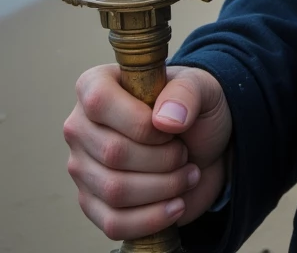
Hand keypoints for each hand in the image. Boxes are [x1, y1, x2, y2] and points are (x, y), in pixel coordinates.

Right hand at [64, 63, 231, 242]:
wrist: (202, 145)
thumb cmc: (192, 109)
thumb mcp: (201, 87)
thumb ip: (186, 92)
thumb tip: (166, 120)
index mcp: (96, 86)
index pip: (101, 103)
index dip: (142, 122)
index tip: (172, 128)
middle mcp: (80, 127)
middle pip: (113, 153)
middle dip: (163, 158)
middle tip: (184, 153)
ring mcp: (82, 168)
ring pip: (115, 191)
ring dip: (164, 187)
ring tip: (187, 174)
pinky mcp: (93, 204)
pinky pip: (113, 223)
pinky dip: (152, 218)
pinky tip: (177, 205)